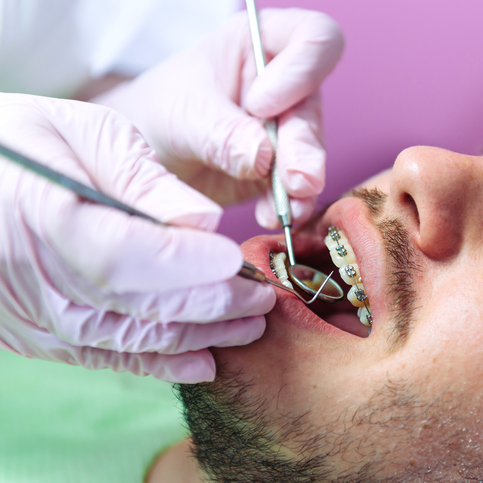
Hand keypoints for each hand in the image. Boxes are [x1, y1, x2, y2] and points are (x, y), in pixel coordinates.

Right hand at [0, 94, 274, 381]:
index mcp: (43, 213)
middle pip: (140, 303)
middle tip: (263, 296)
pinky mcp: (39, 335)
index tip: (236, 260)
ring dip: (199, 336)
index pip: (125, 254)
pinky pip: (107, 357)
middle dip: (212, 303)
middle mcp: (36, 277)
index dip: (187, 264)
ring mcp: (36, 315)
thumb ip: (140, 177)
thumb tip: (201, 221)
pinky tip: (204, 360)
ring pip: (132, 339)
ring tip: (249, 326)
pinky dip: (159, 363)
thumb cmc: (22, 143)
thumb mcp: (81, 131)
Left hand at [96, 8, 344, 228]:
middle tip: (295, 180)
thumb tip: (265, 158)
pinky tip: (270, 215)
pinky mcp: (282, 171)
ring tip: (284, 207)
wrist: (146, 155)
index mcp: (263, 43)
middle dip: (305, 148)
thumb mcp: (184, 112)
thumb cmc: (159, 111)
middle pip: (314, 109)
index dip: (300, 71)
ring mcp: (287, 130)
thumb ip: (223, 133)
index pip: (314, 38)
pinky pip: (299, 190)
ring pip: (313, 154)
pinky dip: (288, 205)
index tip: (259, 105)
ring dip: (300, 185)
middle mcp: (285, 84)